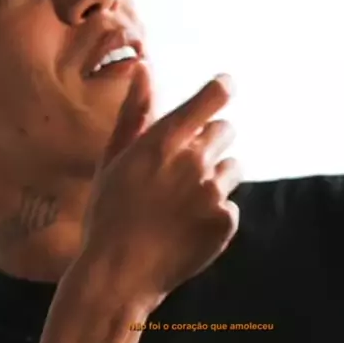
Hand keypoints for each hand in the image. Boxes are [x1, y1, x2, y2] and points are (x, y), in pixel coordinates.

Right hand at [82, 63, 241, 310]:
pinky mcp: (225, 221)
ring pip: (232, 167)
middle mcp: (192, 161)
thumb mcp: (115, 159)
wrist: (119, 274)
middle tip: (185, 167)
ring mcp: (212, 192)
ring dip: (216, 177)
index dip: (222, 88)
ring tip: (183, 203)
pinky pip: (231, 205)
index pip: (211, 98)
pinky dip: (216, 214)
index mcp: (163, 141)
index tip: (225, 86)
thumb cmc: (110, 213)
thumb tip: (145, 68)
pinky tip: (188, 228)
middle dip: (211, 141)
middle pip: (226, 131)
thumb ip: (135, 112)